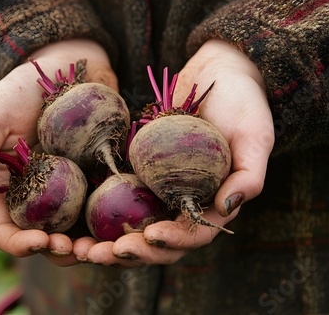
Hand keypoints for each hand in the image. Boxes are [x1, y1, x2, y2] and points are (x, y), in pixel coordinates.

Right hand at [0, 39, 117, 265]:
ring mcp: (71, 193)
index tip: (39, 240)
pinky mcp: (99, 181)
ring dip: (89, 247)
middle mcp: (39, 199)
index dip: (18, 243)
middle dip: (58, 252)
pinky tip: (127, 225)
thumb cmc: (22, 90)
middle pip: (45, 241)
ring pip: (78, 233)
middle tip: (75, 248)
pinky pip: (108, 210)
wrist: (67, 69)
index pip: (5, 229)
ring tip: (104, 246)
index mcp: (8, 191)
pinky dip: (115, 224)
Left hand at [78, 39, 273, 266]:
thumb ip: (249, 175)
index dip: (172, 241)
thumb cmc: (243, 102)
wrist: (215, 73)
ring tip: (80, 250)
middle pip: (155, 241)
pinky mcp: (137, 172)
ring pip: (131, 226)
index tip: (150, 235)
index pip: (192, 235)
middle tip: (100, 254)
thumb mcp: (255, 135)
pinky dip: (97, 211)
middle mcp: (181, 203)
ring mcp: (157, 190)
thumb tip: (226, 208)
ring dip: (106, 243)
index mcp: (211, 204)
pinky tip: (73, 221)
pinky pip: (115, 197)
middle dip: (130, 252)